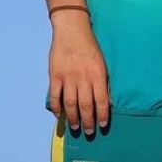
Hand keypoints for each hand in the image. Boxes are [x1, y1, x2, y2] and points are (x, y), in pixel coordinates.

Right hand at [48, 11, 108, 133]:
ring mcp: (67, 77)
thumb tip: (106, 101)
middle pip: (85, 105)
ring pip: (70, 103)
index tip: (102, 125)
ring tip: (75, 127)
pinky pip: (55, 95)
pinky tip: (59, 115)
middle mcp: (83, 77)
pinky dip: (56, 107)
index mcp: (97, 74)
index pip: (102, 99)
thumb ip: (102, 81)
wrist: (72, 30)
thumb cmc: (90, 47)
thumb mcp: (102, 62)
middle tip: (88, 132)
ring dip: (73, 117)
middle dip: (88, 121)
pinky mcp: (55, 75)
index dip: (102, 114)